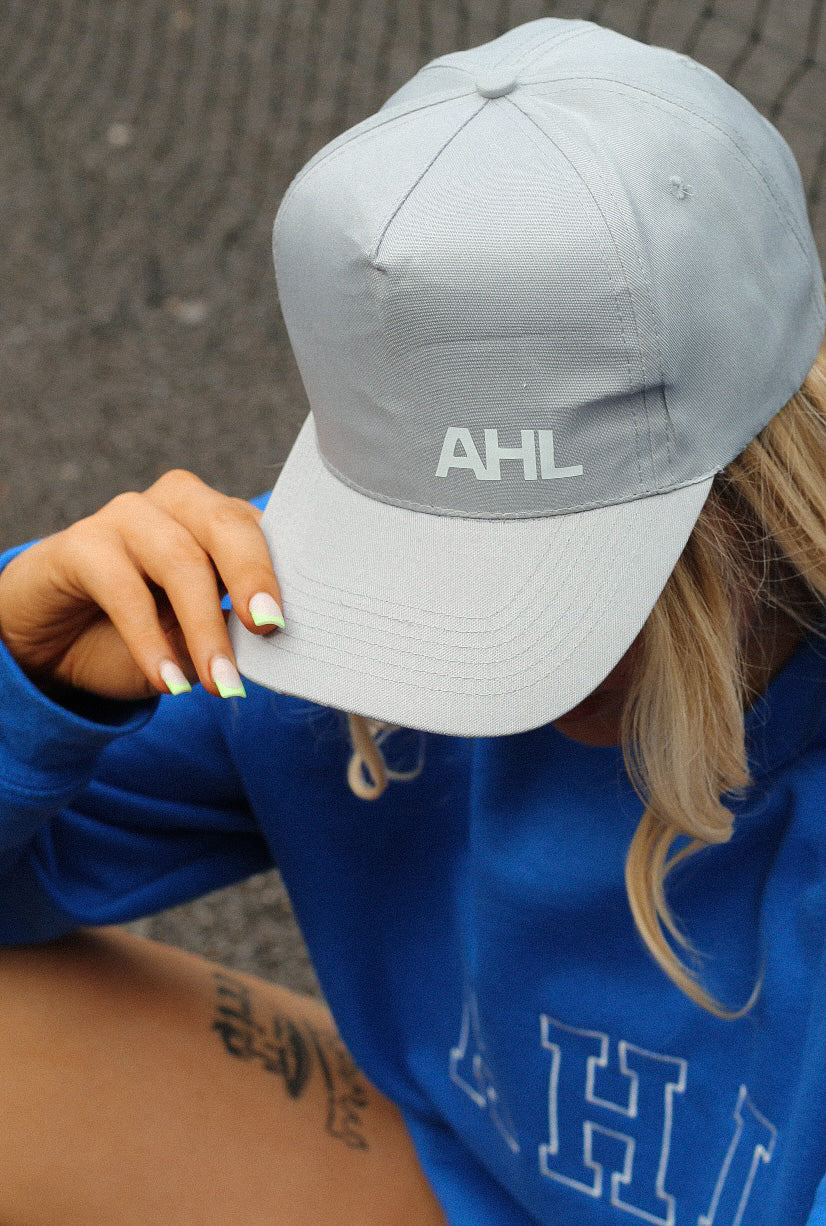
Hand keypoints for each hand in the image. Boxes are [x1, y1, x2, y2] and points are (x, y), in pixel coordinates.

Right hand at [0, 470, 282, 701]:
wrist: (57, 645)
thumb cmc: (144, 635)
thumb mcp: (199, 637)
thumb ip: (236, 630)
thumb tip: (279, 644)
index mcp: (220, 519)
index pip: (265, 530)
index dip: (290, 570)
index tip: (309, 614)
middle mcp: (178, 504)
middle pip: (226, 524)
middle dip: (253, 576)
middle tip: (270, 628)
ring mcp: (127, 517)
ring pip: (179, 558)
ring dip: (204, 627)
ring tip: (221, 684)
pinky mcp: (80, 544)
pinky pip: (122, 587)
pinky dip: (150, 640)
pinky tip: (168, 682)